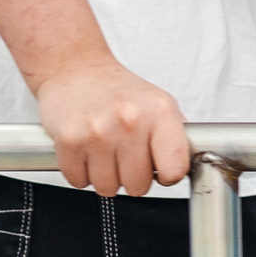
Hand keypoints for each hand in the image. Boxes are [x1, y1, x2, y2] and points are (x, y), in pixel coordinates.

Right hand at [29, 52, 190, 196]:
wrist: (75, 67)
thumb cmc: (119, 92)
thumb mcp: (159, 104)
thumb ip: (176, 137)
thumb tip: (186, 170)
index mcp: (159, 112)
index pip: (175, 169)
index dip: (168, 175)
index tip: (160, 168)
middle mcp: (130, 121)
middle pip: (139, 187)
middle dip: (132, 178)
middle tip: (125, 156)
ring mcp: (98, 132)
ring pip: (108, 189)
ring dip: (106, 177)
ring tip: (104, 152)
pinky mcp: (69, 141)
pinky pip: (79, 182)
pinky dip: (81, 173)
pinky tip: (86, 151)